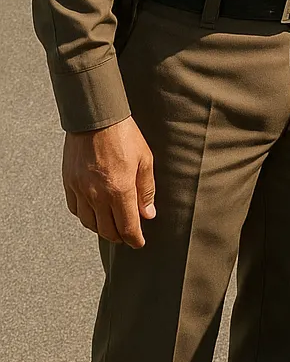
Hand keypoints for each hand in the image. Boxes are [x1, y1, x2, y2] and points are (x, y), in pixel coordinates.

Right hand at [62, 117, 155, 247]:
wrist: (96, 118)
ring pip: (90, 224)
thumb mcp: (145, 160)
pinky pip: (76, 210)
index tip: (139, 243)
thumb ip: (146, 190)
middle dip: (119, 236)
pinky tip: (93, 213)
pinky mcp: (70, 183)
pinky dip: (86, 216)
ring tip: (111, 226)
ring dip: (102, 229)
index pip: (127, 227)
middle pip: (107, 230)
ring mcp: (81, 190)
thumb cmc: (124, 135)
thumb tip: (148, 214)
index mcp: (120, 190)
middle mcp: (98, 195)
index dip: (134, 239)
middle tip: (127, 235)